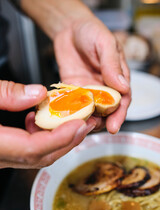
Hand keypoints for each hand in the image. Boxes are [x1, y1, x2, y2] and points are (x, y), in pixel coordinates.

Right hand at [0, 81, 95, 168]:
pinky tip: (38, 121)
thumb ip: (7, 94)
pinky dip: (40, 138)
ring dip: (57, 139)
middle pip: (41, 156)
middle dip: (68, 140)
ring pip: (36, 156)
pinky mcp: (3, 152)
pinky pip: (26, 151)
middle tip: (87, 123)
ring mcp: (2, 157)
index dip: (60, 138)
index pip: (32, 148)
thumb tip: (39, 94)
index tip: (80, 124)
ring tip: (71, 120)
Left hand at [54, 17, 130, 132]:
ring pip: (90, 111)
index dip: (119, 114)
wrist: (69, 29)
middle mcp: (104, 88)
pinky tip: (66, 118)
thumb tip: (122, 87)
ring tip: (79, 126)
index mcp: (117, 78)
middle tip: (94, 129)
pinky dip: (71, 112)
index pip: (122, 100)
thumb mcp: (105, 43)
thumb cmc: (91, 32)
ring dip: (86, 120)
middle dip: (102, 122)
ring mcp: (88, 91)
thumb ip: (112, 64)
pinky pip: (73, 104)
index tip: (114, 126)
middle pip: (107, 110)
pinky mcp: (73, 91)